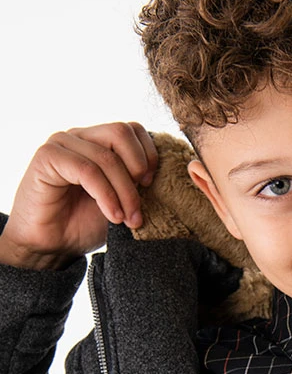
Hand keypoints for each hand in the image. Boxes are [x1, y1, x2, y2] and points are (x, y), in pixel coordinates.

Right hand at [0, 122, 157, 269]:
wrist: (51, 245)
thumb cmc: (84, 224)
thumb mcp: (121, 200)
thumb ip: (135, 182)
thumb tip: (162, 173)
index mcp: (99, 142)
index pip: (132, 128)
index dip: (149, 154)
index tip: (151, 185)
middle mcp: (81, 137)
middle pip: (121, 132)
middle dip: (138, 170)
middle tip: (140, 205)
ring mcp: (63, 144)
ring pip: (107, 157)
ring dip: (124, 193)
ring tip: (128, 220)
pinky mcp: (48, 157)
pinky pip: (87, 170)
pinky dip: (106, 195)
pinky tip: (112, 216)